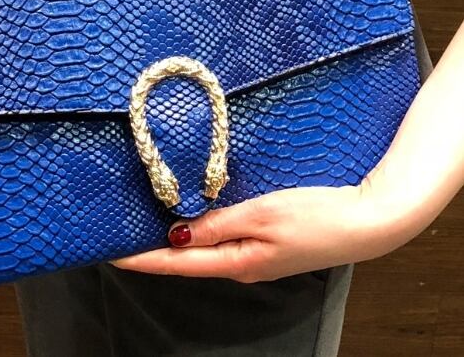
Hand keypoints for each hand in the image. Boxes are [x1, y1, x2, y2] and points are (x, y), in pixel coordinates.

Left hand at [111, 182, 415, 282]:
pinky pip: (225, 239)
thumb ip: (218, 224)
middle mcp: (242, 264)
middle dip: (155, 249)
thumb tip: (178, 234)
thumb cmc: (316, 215)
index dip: (143, 258)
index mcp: (238, 261)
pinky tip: (196, 218)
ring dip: (179, 237)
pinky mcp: (268, 244)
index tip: (113, 254)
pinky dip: (204, 230)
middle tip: (125, 232)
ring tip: (151, 223)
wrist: (365, 221)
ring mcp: (255, 256)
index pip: (178, 262)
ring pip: (206, 248)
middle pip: (188, 258)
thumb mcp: (262, 215)